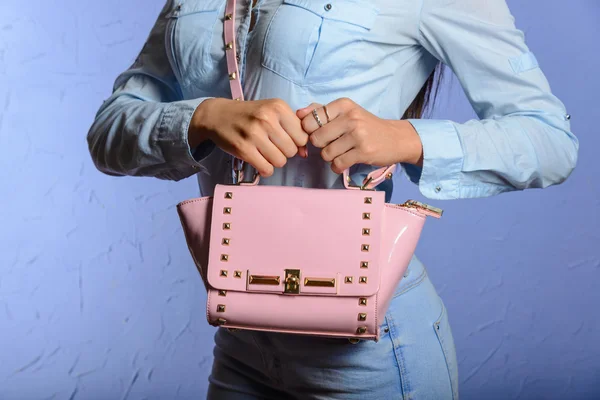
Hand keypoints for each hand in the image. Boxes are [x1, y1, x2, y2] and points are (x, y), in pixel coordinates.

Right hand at [190, 98, 307, 176]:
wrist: (217, 115)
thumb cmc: (249, 115)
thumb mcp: (272, 113)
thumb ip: (292, 129)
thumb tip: (305, 153)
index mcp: (278, 107)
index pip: (303, 136)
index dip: (296, 142)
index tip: (285, 140)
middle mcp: (267, 119)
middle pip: (292, 150)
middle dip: (285, 152)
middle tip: (273, 146)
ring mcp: (254, 134)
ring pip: (280, 161)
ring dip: (274, 161)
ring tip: (265, 152)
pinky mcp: (243, 149)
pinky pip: (266, 169)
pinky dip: (265, 168)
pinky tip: (259, 160)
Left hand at [296, 98, 423, 173]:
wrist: (396, 138)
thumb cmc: (366, 125)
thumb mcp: (346, 112)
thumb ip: (321, 111)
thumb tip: (298, 113)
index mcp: (343, 105)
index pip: (310, 119)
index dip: (309, 131)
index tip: (319, 133)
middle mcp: (351, 118)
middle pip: (316, 138)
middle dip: (320, 145)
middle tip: (331, 144)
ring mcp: (358, 135)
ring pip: (326, 153)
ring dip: (330, 157)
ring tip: (341, 152)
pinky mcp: (363, 152)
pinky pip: (337, 164)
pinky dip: (337, 166)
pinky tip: (345, 161)